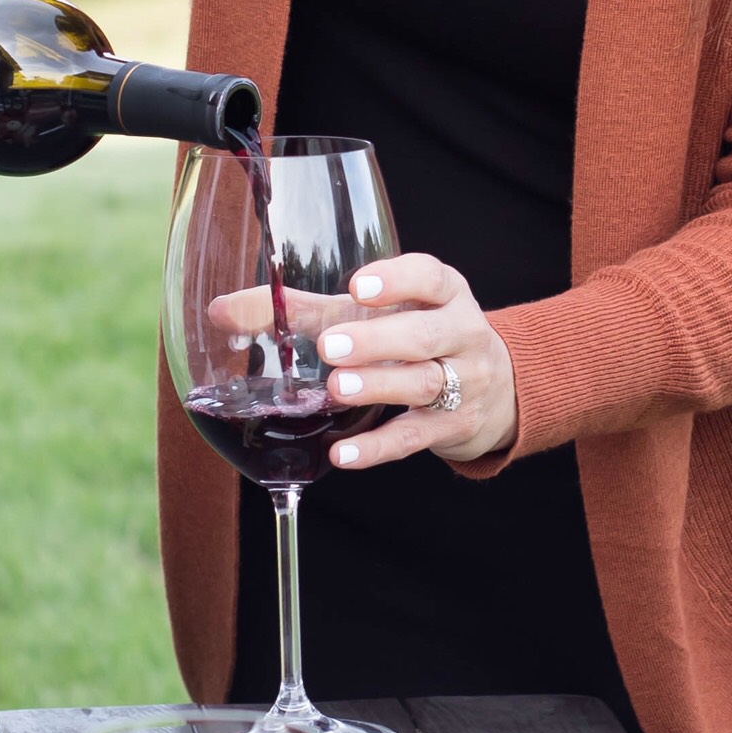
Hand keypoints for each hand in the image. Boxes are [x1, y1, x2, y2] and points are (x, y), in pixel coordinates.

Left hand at [316, 254, 517, 469]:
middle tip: (331, 346)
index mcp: (447, 295)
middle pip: (425, 335)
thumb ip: (318, 311)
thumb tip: (235, 307)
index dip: (397, 280)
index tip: (357, 286)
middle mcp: (463, 334)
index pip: (431, 278)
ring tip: (337, 387)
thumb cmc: (423, 339)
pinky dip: (378, 447)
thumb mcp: (386, 315)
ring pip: (424, 383)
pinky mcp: (455, 427)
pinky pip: (415, 436)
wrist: (496, 390)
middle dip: (377, 340)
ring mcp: (466, 383)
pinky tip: (343, 453)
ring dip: (379, 385)